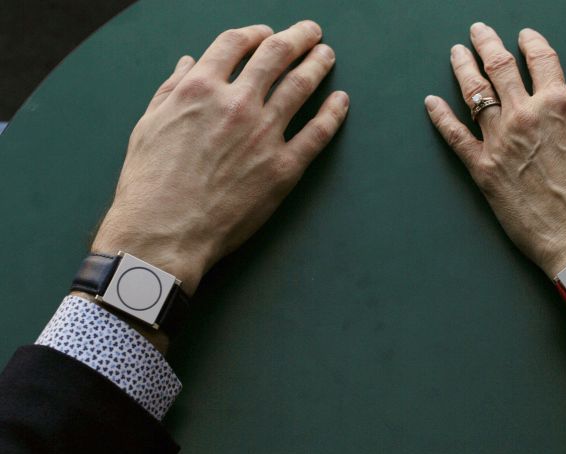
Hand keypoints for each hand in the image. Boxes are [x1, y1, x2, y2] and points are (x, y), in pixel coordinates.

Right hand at [93, 22, 348, 294]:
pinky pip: (317, 133)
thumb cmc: (149, 185)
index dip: (254, 33)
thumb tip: (189, 62)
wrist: (164, 233)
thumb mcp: (148, 126)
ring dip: (318, 65)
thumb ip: (171, 90)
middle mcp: (236, 104)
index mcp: (200, 89)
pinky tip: (341, 101)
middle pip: (276, 55)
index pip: (235, 44)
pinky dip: (333, 113)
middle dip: (297, 37)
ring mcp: (263, 135)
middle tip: (311, 32)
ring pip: (300, 87)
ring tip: (327, 55)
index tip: (266, 32)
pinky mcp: (284, 168)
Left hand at [425, 23, 565, 277]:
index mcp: (558, 104)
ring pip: (474, 93)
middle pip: (500, 68)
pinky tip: (431, 103)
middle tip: (477, 32)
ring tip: (456, 53)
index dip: (531, 43)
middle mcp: (525, 115)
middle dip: (486, 44)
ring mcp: (499, 140)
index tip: (524, 36)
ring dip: (462, 68)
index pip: (541, 59)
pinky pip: (455, 136)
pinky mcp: (482, 168)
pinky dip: (440, 117)